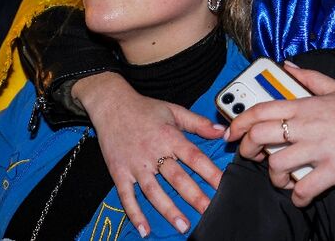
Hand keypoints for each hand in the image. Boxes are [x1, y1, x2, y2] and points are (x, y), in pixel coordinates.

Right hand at [74, 73, 225, 236]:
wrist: (111, 105)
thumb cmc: (144, 108)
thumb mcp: (174, 111)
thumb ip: (199, 123)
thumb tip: (222, 131)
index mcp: (170, 137)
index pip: (195, 157)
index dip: (210, 172)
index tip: (223, 186)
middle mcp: (154, 153)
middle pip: (177, 178)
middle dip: (194, 196)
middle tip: (208, 212)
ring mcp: (136, 165)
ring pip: (154, 191)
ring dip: (168, 210)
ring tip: (183, 226)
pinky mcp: (119, 172)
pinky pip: (127, 196)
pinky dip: (135, 213)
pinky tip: (144, 229)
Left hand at [224, 63, 334, 206]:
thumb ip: (309, 78)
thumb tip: (287, 66)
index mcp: (307, 104)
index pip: (260, 110)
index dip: (239, 122)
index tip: (232, 132)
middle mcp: (308, 125)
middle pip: (259, 137)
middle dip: (247, 151)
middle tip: (251, 157)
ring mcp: (320, 148)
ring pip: (277, 166)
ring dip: (274, 177)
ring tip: (282, 179)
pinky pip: (305, 189)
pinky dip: (299, 197)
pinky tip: (302, 196)